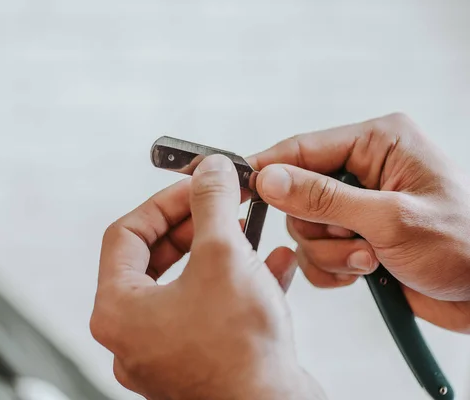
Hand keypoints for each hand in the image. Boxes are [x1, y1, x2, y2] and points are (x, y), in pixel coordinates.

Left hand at [91, 155, 324, 399]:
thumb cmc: (240, 351)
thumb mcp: (224, 255)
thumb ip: (212, 204)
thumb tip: (210, 171)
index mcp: (118, 310)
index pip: (127, 234)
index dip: (164, 202)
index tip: (196, 185)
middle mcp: (134, 334)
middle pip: (157, 259)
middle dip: (196, 226)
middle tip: (224, 204)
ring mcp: (166, 351)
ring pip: (188, 284)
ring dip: (221, 252)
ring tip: (250, 231)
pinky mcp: (200, 362)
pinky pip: (211, 310)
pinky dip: (236, 284)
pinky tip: (273, 265)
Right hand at [250, 112, 469, 333]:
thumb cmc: (466, 246)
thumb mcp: (391, 218)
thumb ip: (324, 198)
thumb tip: (268, 179)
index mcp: (378, 143)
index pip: (303, 148)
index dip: (268, 170)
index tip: (236, 190)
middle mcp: (364, 169)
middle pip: (298, 194)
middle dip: (321, 228)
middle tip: (356, 243)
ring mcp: (359, 204)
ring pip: (305, 227)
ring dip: (331, 253)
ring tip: (370, 260)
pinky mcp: (356, 235)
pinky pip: (317, 252)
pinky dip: (333, 269)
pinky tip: (366, 273)